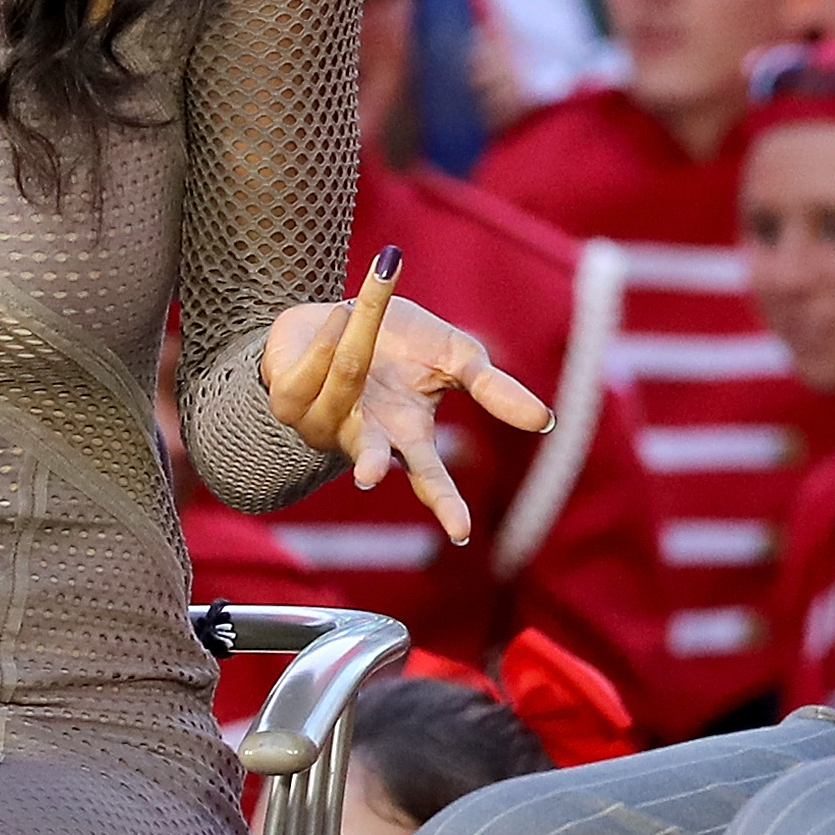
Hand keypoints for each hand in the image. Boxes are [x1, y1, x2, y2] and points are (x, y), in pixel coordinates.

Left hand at [265, 249, 550, 546]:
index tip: (461, 534)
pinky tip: (340, 313)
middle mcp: (366, 437)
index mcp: (408, 437)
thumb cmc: (400, 343)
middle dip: (372, 464)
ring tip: (364, 301)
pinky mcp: (290, 398)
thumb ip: (494, 390)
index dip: (445, 504)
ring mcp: (324, 421)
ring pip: (344, 381)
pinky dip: (335, 330)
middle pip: (372, 458)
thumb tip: (544, 421)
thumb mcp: (458, 358)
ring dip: (361, 331)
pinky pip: (315, 364)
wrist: (333, 313)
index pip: (430, 478)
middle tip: (370, 477)